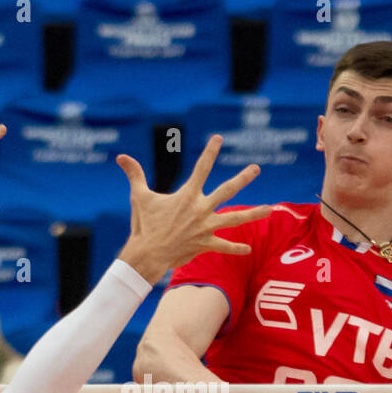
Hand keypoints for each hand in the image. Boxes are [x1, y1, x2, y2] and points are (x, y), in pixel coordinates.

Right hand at [115, 135, 271, 283]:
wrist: (147, 254)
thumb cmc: (144, 224)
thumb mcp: (139, 197)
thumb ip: (134, 175)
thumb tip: (121, 157)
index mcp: (187, 195)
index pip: (201, 168)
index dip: (210, 152)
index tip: (218, 138)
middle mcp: (200, 209)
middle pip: (227, 190)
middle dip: (243, 178)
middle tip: (256, 168)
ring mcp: (205, 227)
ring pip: (235, 219)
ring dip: (254, 214)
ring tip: (270, 210)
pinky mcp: (205, 244)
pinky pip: (224, 246)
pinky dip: (236, 249)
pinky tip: (249, 249)